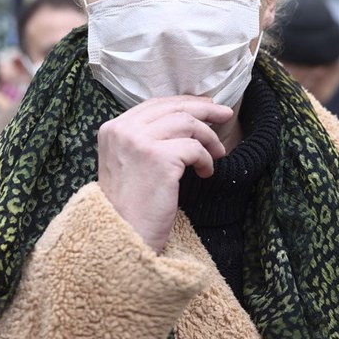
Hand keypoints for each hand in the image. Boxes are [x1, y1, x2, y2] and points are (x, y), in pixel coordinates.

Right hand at [97, 96, 233, 252]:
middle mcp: (123, 130)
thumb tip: (184, 118)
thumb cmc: (130, 205)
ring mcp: (140, 142)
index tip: (206, 107)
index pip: (154, 104)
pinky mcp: (159, 159)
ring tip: (217, 154)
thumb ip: (143, 138)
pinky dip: (206, 159)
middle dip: (204, 109)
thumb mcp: (126, 162)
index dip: (184, 103)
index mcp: (112, 129)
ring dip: (209, 138)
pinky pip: (194, 148)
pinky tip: (206, 172)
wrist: (124, 236)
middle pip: (173, 108)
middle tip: (225, 114)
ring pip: (187, 123)